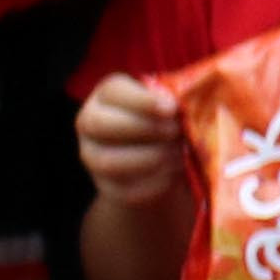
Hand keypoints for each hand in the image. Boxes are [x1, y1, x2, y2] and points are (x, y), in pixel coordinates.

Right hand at [73, 70, 191, 217]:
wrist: (160, 165)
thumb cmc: (167, 125)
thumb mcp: (170, 107)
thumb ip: (176, 102)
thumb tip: (188, 101)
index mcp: (107, 96)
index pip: (113, 91)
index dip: (141, 100)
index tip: (171, 107)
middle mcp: (90, 124)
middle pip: (101, 124)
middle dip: (145, 128)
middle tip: (177, 132)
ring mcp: (94, 157)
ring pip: (110, 160)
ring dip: (152, 157)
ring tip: (178, 153)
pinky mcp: (109, 187)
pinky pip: (127, 189)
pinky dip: (156, 182)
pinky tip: (174, 174)